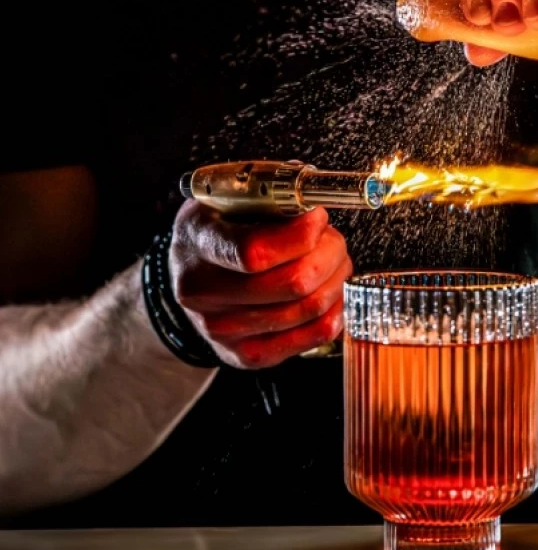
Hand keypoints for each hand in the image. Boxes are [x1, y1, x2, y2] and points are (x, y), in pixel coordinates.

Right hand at [169, 201, 351, 368]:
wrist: (191, 277)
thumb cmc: (221, 230)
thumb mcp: (229, 198)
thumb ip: (269, 194)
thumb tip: (313, 204)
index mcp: (199, 243)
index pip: (254, 251)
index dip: (299, 236)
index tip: (318, 218)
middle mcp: (203, 292)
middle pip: (294, 282)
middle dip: (329, 253)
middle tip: (331, 238)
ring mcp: (223, 330)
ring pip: (310, 307)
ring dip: (335, 279)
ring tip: (332, 262)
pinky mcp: (248, 355)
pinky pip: (314, 336)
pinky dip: (335, 310)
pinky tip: (330, 291)